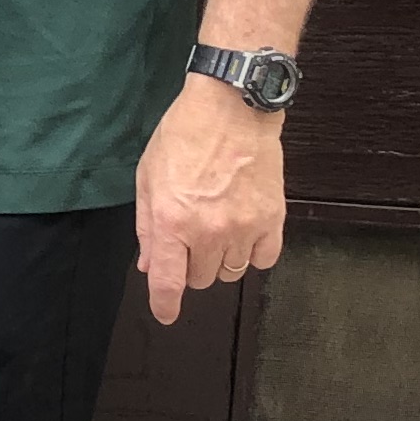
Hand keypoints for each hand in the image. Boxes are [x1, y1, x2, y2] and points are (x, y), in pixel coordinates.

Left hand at [136, 75, 286, 326]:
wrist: (232, 107)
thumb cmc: (184, 135)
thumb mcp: (148, 177)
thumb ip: (147, 226)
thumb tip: (149, 264)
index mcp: (170, 221)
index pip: (168, 283)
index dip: (165, 306)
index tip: (166, 313)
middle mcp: (207, 231)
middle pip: (200, 280)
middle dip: (190, 266)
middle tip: (191, 236)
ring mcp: (243, 227)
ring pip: (230, 272)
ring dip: (220, 260)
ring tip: (217, 228)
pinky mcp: (272, 219)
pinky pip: (263, 259)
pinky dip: (253, 253)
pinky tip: (244, 232)